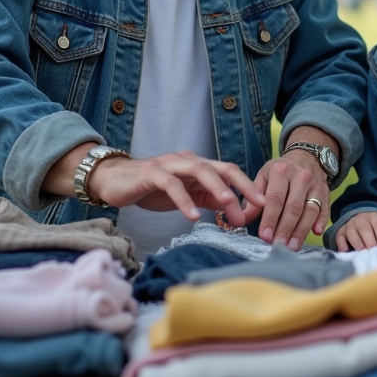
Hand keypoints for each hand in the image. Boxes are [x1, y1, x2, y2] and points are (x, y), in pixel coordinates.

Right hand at [89, 151, 265, 226]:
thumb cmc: (151, 188)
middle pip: (221, 168)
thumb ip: (209, 199)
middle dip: (241, 186)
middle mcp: (187, 160)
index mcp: (198, 166)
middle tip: (256, 204)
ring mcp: (170, 165)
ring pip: (199, 170)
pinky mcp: (151, 174)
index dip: (247, 186)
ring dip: (216, 187)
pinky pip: (171, 185)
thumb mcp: (187, 195)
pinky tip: (192, 216)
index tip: (263, 204)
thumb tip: (237, 211)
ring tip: (229, 204)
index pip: (229, 172)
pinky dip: (184, 200)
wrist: (113, 181)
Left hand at [244, 150, 329, 250]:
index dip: (270, 219)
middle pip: (293, 207)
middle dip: (285, 229)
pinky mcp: (326, 193)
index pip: (275, 198)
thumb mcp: (263, 177)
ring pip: (309, 211)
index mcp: (281, 172)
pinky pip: (324, 209)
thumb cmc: (280, 172)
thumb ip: (252, 199)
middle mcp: (300, 177)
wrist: (306, 158)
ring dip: (301, 231)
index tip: (265, 236)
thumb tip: (242, 219)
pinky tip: (316, 233)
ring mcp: (315, 185)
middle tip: (278, 245)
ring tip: (292, 247)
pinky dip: (321, 221)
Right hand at [334, 211, 376, 251]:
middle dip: (370, 243)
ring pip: (352, 232)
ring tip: (362, 255)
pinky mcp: (341, 230)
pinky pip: (339, 236)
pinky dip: (341, 244)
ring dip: (357, 244)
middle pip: (365, 229)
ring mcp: (350, 224)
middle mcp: (362, 218)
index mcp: (376, 217)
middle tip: (374, 255)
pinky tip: (345, 252)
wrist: (364, 220)